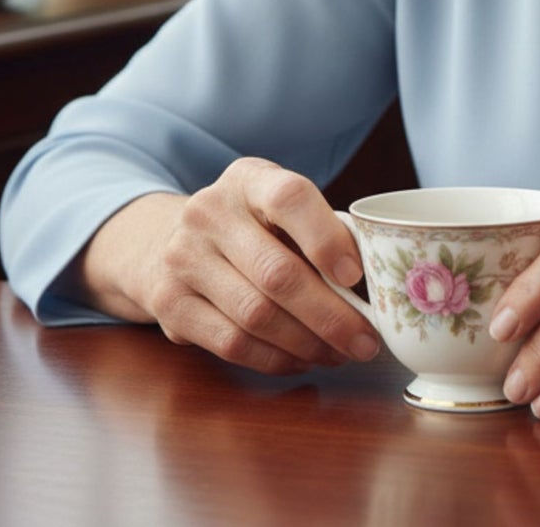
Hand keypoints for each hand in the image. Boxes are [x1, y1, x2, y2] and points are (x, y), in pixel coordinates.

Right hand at [77, 157, 381, 374]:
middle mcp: (209, 212)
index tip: (356, 277)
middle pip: (277, 272)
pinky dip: (275, 359)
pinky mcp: (169, 305)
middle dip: (330, 315)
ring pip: (256, 316)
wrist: (166, 242)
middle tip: (366, 341)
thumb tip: (373, 283)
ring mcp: (183, 258)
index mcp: (248, 178)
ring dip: (307, 344)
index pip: (290, 198)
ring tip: (340, 354)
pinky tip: (302, 359)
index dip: (326, 239)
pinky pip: (233, 343)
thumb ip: (320, 231)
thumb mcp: (279, 209)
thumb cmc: (249, 226)